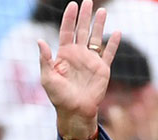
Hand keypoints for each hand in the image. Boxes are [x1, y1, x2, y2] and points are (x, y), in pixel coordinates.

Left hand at [37, 0, 120, 139]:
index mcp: (64, 55)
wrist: (75, 111)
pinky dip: (114, 43)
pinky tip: (117, 32)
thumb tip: (40, 41)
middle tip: (88, 1)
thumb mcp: (47, 78)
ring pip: (96, 38)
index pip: (67, 31)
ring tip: (102, 11)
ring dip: (99, 24)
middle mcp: (78, 55)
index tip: (72, 5)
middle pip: (82, 30)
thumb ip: (45, 59)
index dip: (69, 18)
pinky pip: (109, 53)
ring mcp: (91, 61)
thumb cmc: (59, 97)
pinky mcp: (102, 69)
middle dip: (85, 16)